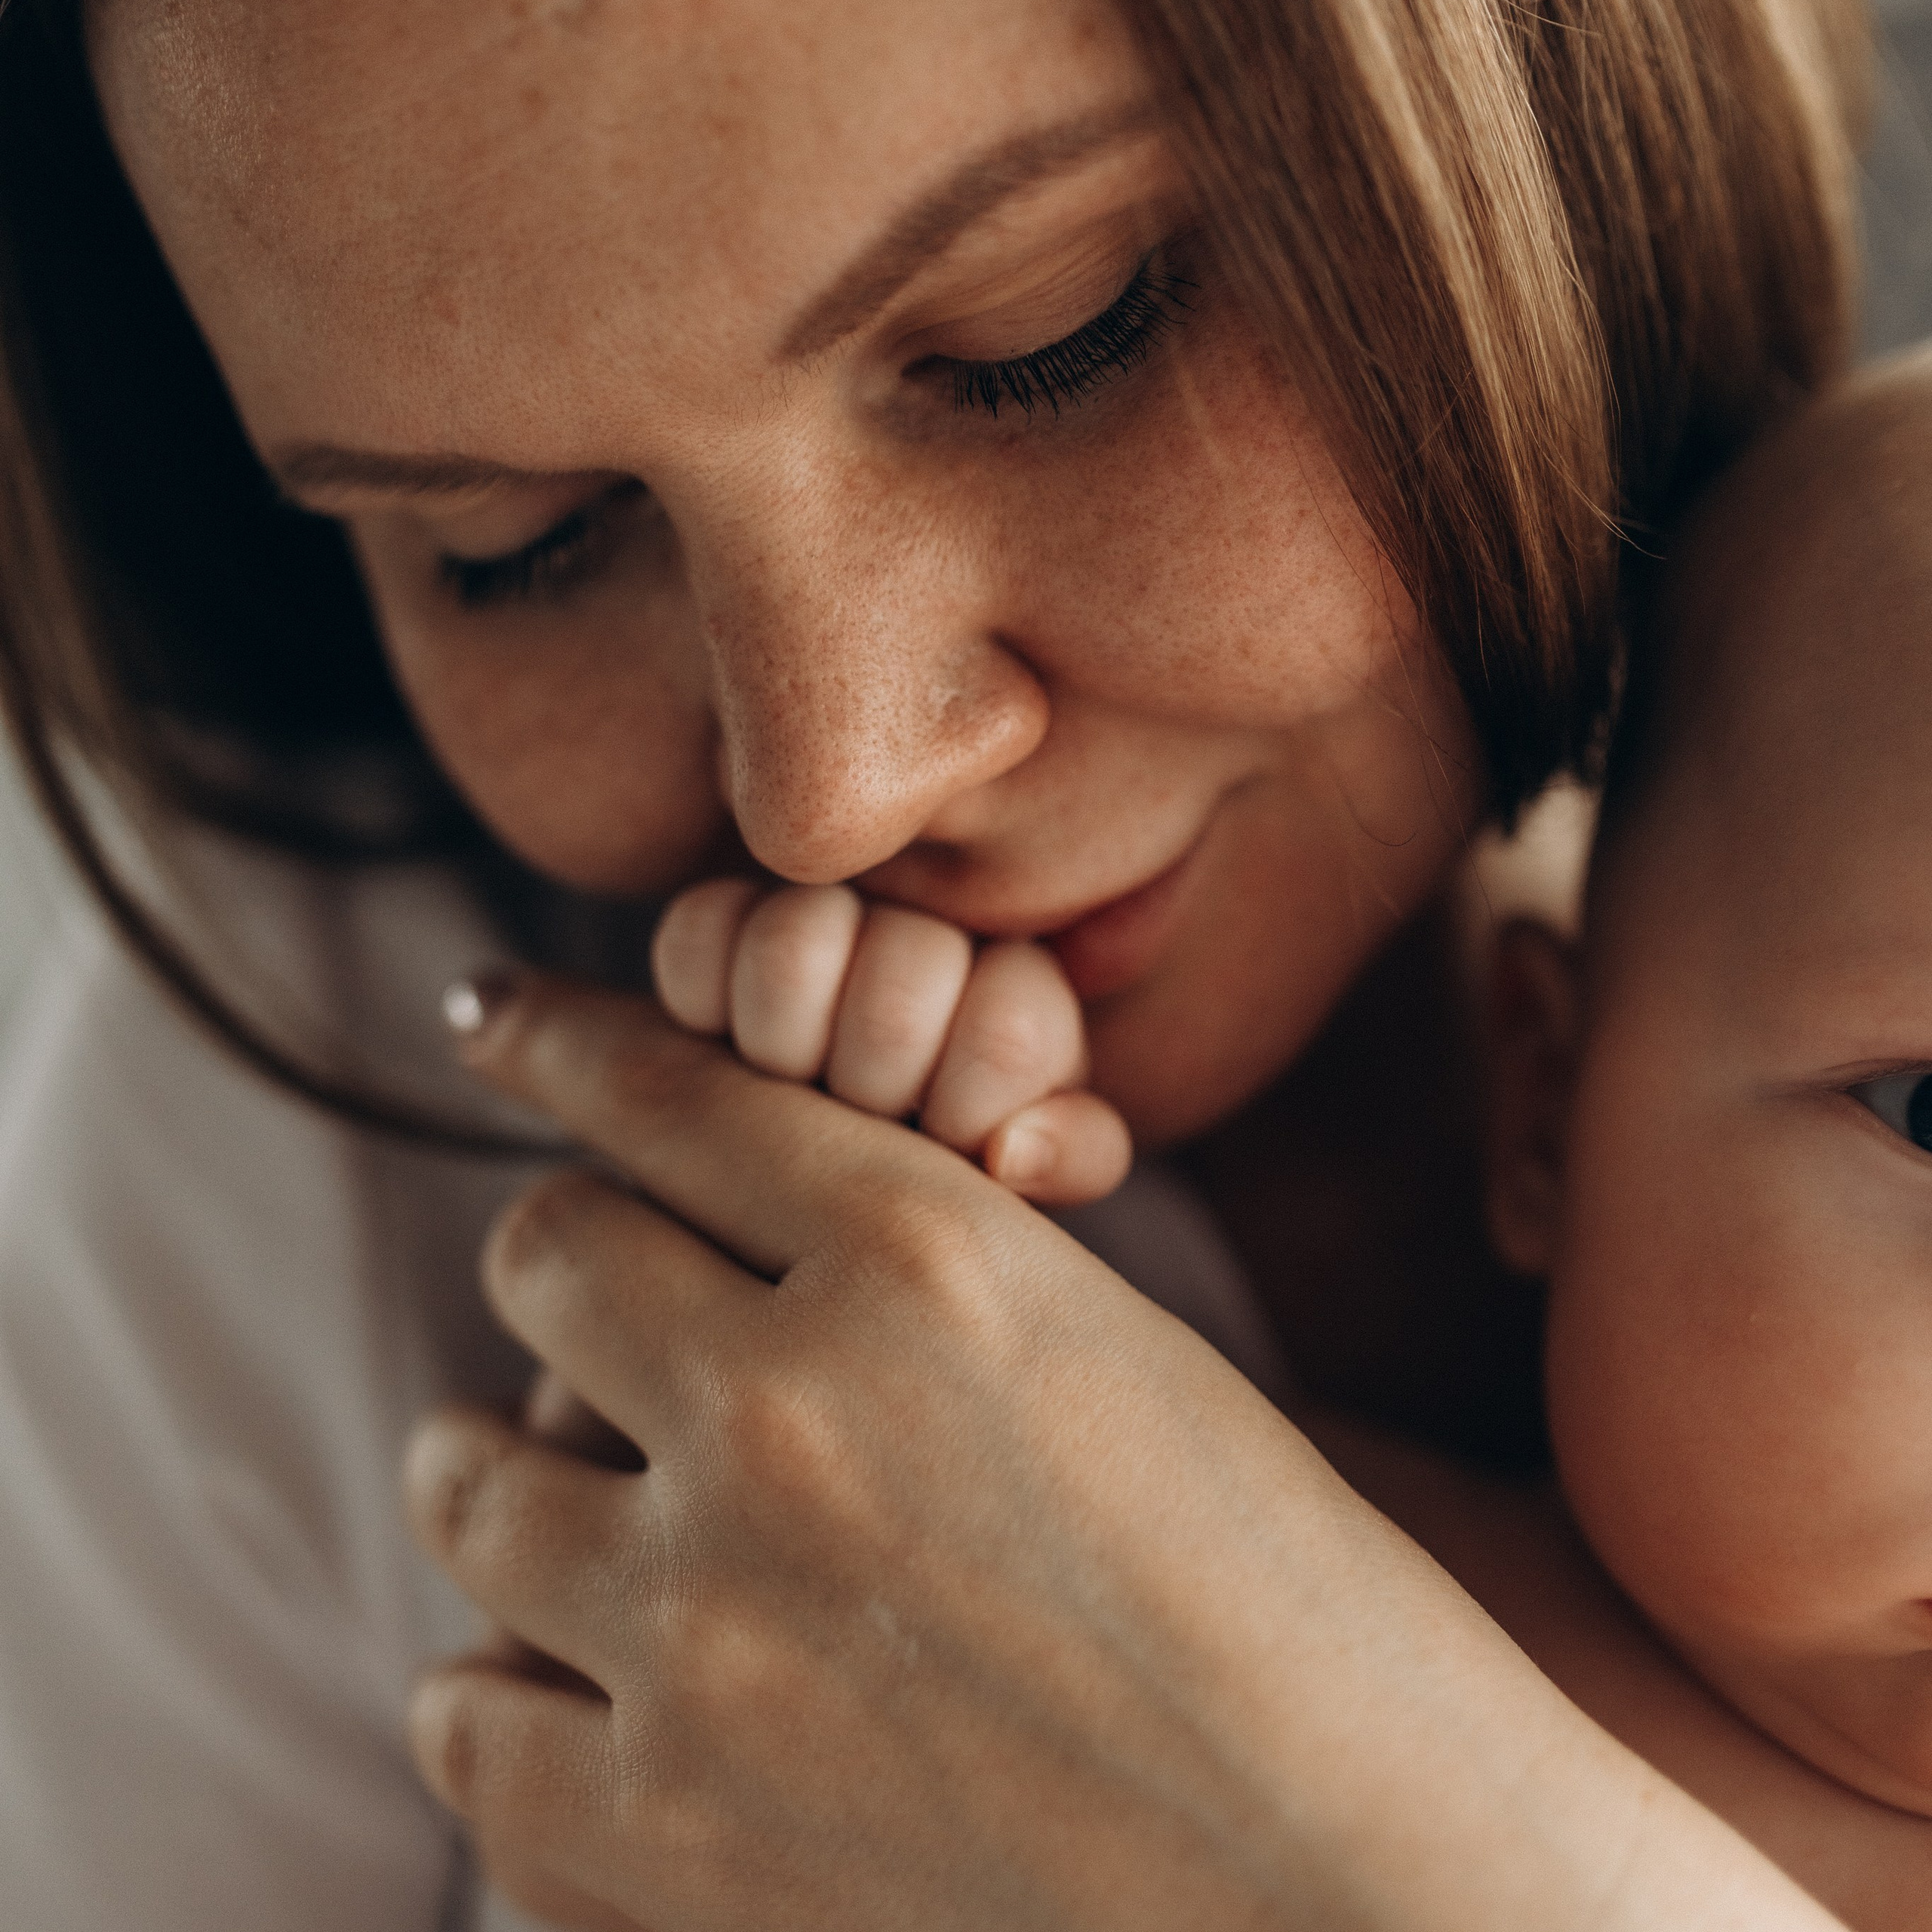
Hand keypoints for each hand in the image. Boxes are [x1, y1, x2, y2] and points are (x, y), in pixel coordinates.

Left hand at [406, 978, 1836, 1931]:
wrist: (1367, 1886)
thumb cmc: (1283, 1592)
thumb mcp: (1101, 1346)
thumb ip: (905, 1257)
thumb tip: (725, 1207)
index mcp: (926, 1258)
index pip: (652, 1088)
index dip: (555, 1037)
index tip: (497, 1018)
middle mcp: (789, 1411)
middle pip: (542, 1252)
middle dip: (571, 1252)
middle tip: (601, 1301)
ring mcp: (710, 1629)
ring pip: (464, 1470)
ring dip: (505, 1457)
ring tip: (555, 1482)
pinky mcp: (670, 1832)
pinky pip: (460, 1717)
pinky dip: (500, 1681)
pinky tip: (553, 1670)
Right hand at [651, 878, 1130, 1204]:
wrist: (832, 1151)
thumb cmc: (959, 1158)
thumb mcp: (1038, 1164)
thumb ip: (1070, 1151)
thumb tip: (1014, 1151)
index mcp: (1017, 987)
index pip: (1007, 1030)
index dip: (963, 1108)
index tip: (944, 1146)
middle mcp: (926, 926)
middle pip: (899, 983)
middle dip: (875, 1082)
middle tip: (865, 1120)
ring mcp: (821, 911)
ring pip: (791, 947)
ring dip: (784, 1041)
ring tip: (794, 1087)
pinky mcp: (720, 919)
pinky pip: (698, 930)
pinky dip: (703, 997)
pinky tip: (724, 1047)